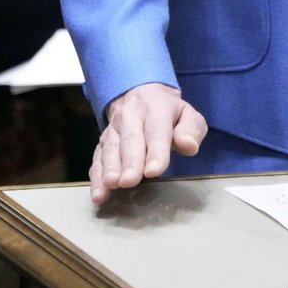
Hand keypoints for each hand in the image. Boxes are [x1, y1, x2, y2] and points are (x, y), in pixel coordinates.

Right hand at [90, 83, 207, 204]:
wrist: (140, 94)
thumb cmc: (168, 112)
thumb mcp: (187, 114)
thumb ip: (191, 130)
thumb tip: (190, 146)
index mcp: (156, 108)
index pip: (157, 130)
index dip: (155, 151)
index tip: (154, 171)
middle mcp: (131, 117)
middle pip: (130, 140)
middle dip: (130, 162)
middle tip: (130, 181)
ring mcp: (113, 129)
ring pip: (110, 149)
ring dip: (109, 169)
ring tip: (111, 185)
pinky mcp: (102, 143)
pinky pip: (97, 159)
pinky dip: (96, 177)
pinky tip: (98, 194)